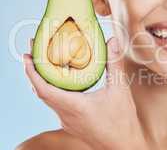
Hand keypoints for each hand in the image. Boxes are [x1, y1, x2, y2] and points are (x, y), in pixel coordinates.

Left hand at [23, 37, 146, 149]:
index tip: (28, 56)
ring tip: (45, 65)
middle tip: (35, 53)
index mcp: (74, 106)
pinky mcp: (72, 124)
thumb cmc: (122, 122)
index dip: (32, 72)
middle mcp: (66, 115)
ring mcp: (67, 121)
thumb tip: (112, 42)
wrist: (123, 147)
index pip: (44, 88)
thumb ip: (114, 64)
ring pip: (48, 99)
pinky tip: (62, 84)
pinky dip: (53, 91)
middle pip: (42, 92)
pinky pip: (56, 105)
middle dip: (35, 71)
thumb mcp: (120, 90)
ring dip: (43, 82)